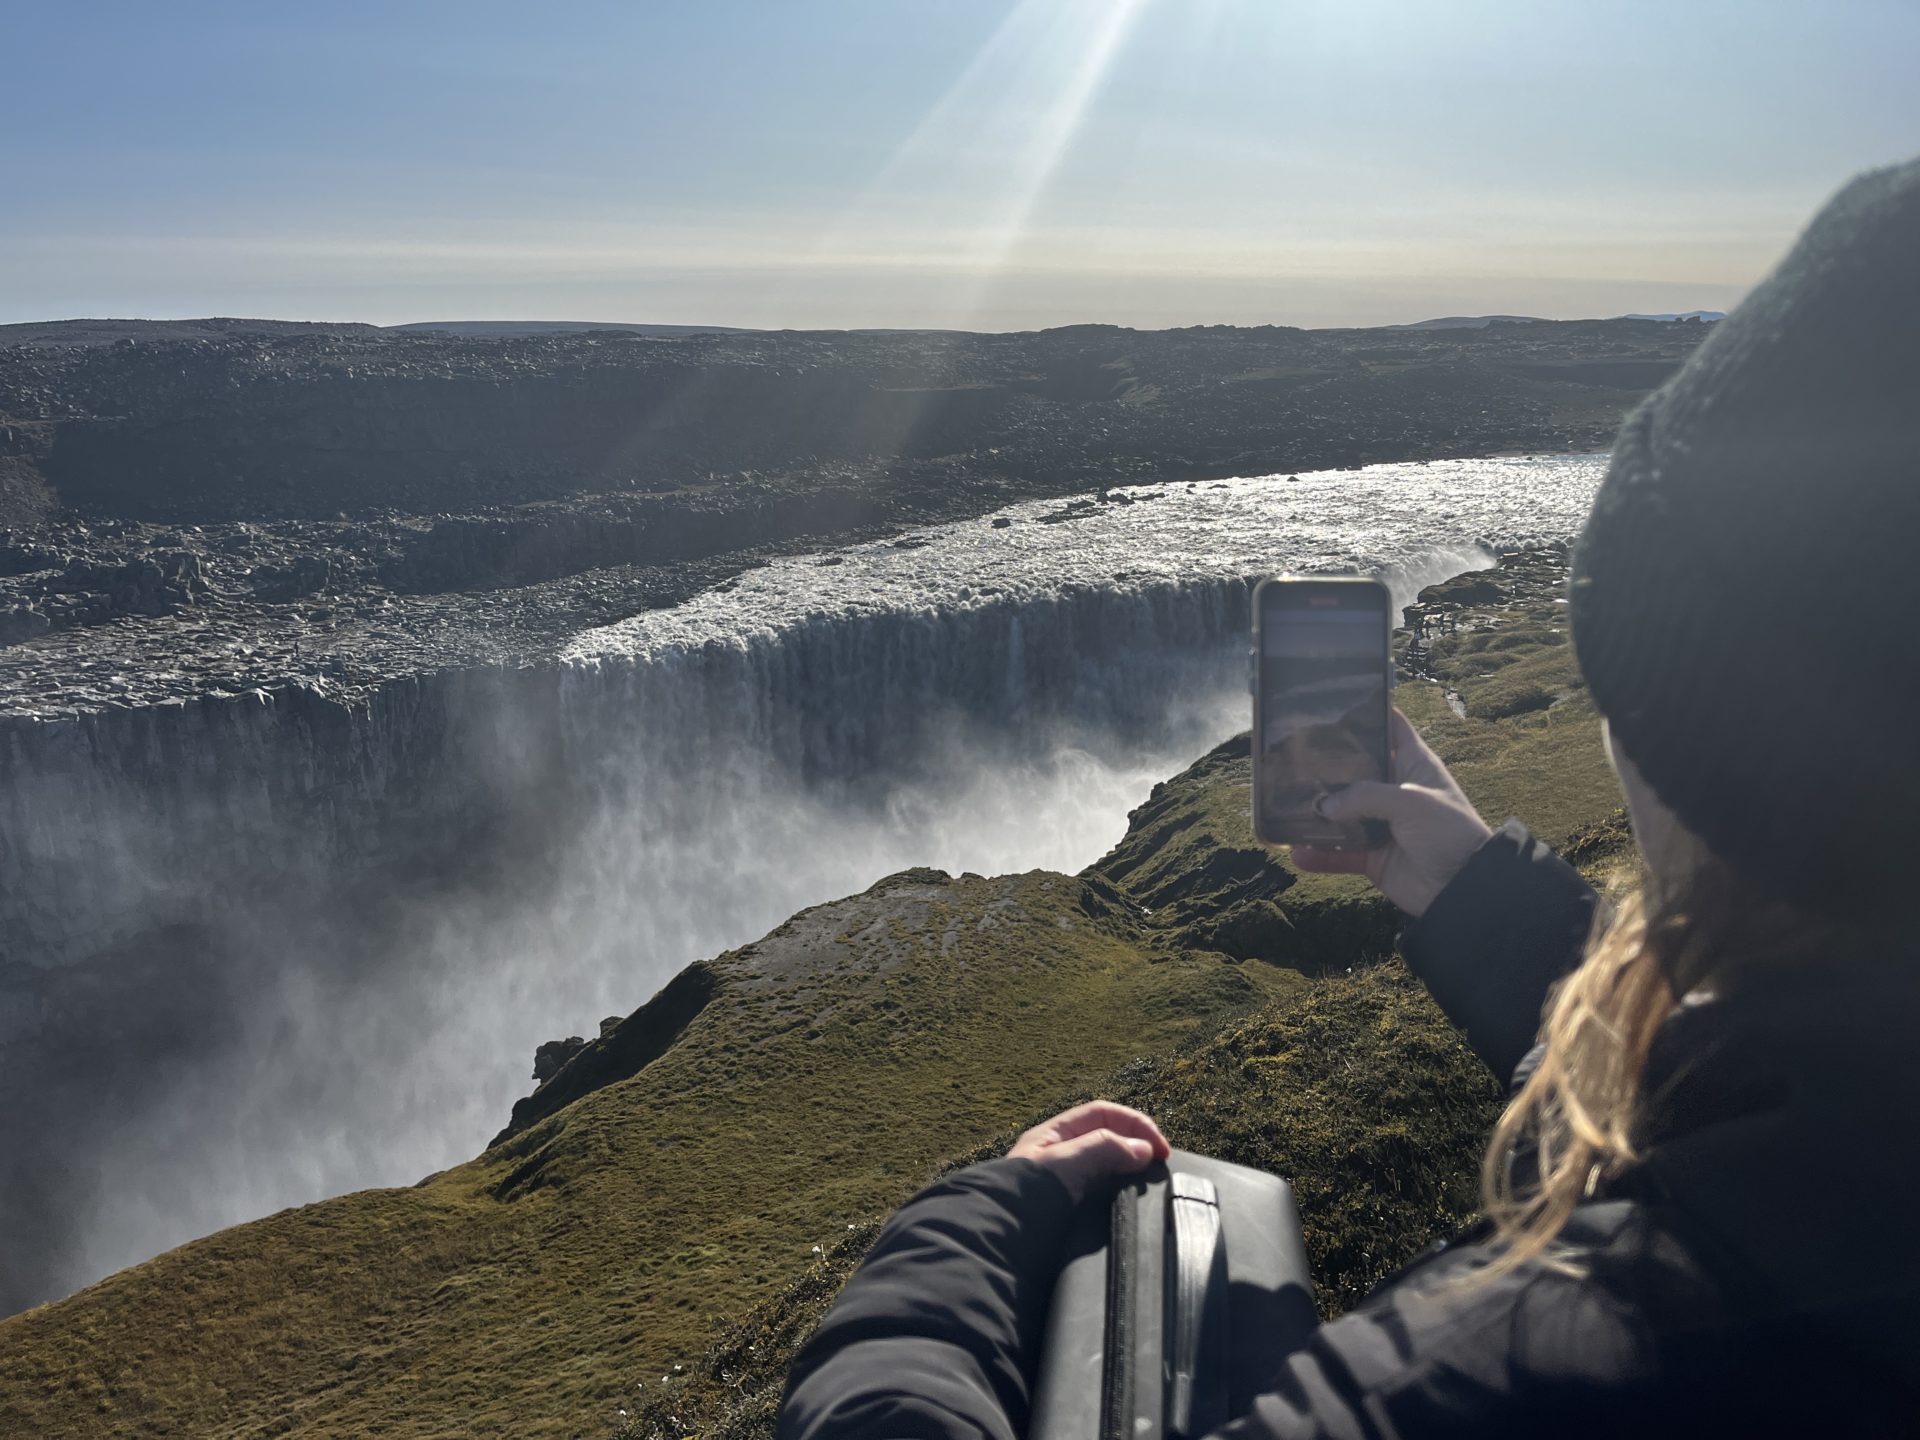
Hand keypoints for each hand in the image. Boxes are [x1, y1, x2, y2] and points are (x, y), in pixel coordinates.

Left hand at [1007, 1100, 1169, 1203]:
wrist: (1005, 1237)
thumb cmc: (1028, 1192)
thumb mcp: (1069, 1160)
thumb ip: (1107, 1148)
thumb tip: (1144, 1150)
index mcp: (1054, 1134)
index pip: (1103, 1114)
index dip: (1134, 1123)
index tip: (1159, 1148)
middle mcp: (1059, 1154)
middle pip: (1106, 1137)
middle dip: (1135, 1145)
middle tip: (1159, 1164)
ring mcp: (1063, 1182)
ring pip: (1105, 1166)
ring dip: (1129, 1169)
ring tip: (1148, 1182)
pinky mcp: (1068, 1209)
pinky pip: (1100, 1192)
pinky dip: (1119, 1191)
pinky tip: (1128, 1200)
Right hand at [1288, 708, 1491, 918]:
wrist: (1463, 889)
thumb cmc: (1450, 832)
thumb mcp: (1412, 801)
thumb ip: (1366, 796)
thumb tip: (1323, 806)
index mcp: (1412, 763)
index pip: (1389, 726)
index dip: (1365, 712)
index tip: (1331, 704)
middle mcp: (1392, 789)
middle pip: (1353, 769)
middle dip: (1324, 765)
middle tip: (1289, 756)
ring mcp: (1379, 823)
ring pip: (1338, 813)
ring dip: (1314, 814)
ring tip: (1283, 807)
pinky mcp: (1370, 856)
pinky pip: (1337, 853)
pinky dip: (1317, 854)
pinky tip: (1296, 852)